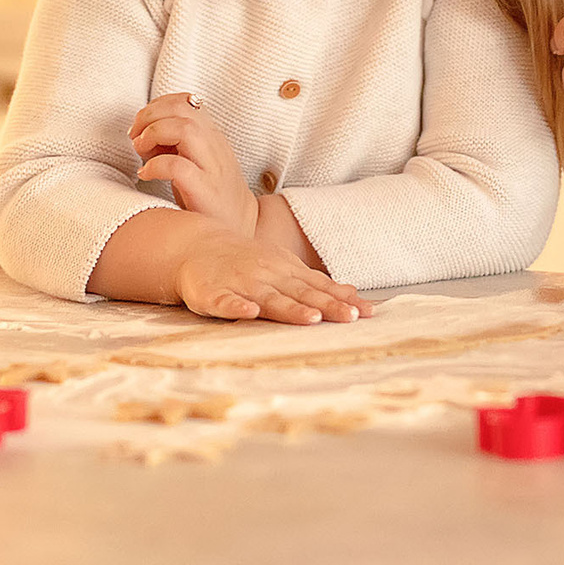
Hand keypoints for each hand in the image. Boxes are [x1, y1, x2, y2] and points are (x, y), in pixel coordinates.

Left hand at [129, 93, 255, 233]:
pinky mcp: (206, 189)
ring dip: (153, 134)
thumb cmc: (211, 195)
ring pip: (184, 130)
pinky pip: (178, 166)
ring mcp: (212, 166)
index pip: (184, 101)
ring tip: (141, 151)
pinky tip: (145, 174)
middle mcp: (214, 144)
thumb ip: (176, 143)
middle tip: (135, 136)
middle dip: (149, 116)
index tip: (140, 125)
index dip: (156, 106)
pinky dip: (155, 166)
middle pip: (181, 109)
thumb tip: (142, 133)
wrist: (243, 225)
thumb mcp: (196, 160)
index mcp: (211, 135)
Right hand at [173, 227, 372, 323]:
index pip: (319, 287)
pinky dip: (237, 307)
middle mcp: (268, 277)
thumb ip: (316, 284)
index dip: (342, 300)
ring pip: (268, 299)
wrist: (197, 246)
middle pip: (301, 294)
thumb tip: (353, 295)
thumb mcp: (284, 267)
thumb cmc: (247, 262)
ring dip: (290, 308)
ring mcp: (241, 284)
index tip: (366, 312)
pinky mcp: (212, 294)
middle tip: (350, 317)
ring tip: (311, 318)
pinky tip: (248, 313)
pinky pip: (225, 302)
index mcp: (286, 272)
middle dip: (326, 305)